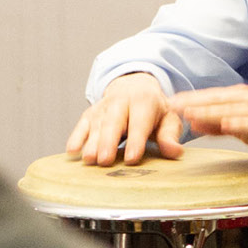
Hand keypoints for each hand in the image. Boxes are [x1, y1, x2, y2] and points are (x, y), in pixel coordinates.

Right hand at [65, 72, 184, 165]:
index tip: (132, 159)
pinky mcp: (90, 113)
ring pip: (96, 124)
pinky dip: (76, 137)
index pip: (139, 122)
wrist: (134, 87)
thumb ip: (170, 135)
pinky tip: (72, 151)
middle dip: (108, 141)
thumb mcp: (168, 118)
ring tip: (89, 159)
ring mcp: (103, 106)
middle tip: (105, 160)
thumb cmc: (154, 109)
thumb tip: (175, 151)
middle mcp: (121, 100)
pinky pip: (82, 124)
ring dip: (91, 142)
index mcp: (144, 100)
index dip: (136, 140)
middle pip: (113, 121)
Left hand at [169, 85, 247, 162]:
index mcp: (243, 100)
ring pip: (234, 108)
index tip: (167, 102)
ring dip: (212, 109)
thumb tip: (193, 122)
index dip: (190, 99)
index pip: (211, 97)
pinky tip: (226, 124)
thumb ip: (220, 124)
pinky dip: (241, 122)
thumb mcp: (245, 126)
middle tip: (171, 104)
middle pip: (218, 100)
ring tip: (191, 112)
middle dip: (194, 101)